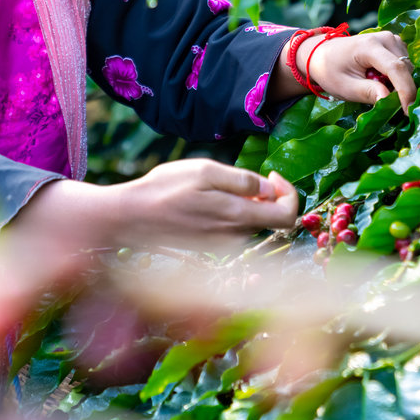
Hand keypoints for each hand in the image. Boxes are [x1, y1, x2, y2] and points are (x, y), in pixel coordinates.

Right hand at [112, 160, 297, 245]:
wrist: (131, 218)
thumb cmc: (164, 189)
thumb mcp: (204, 171)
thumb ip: (242, 181)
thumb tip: (269, 188)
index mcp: (237, 218)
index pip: (287, 217)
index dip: (288, 193)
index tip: (271, 174)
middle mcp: (235, 238)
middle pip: (269, 218)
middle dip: (265, 195)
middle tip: (241, 177)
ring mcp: (223, 246)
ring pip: (251, 223)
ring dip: (246, 204)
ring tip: (217, 187)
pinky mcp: (211, 248)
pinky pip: (234, 229)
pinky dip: (231, 214)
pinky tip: (206, 201)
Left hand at [304, 29, 416, 112]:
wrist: (322, 53)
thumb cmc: (330, 71)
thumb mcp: (345, 87)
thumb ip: (367, 92)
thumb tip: (387, 100)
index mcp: (369, 46)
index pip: (396, 68)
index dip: (406, 91)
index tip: (408, 111)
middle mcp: (384, 38)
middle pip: (405, 68)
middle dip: (400, 89)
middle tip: (379, 99)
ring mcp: (390, 38)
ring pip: (407, 67)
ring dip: (397, 82)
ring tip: (374, 85)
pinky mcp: (393, 43)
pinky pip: (403, 64)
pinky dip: (396, 76)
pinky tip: (379, 78)